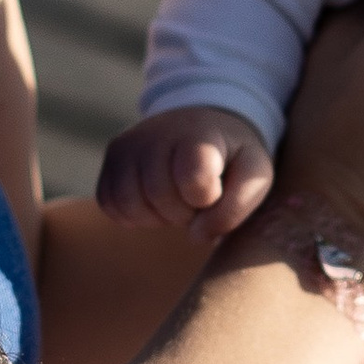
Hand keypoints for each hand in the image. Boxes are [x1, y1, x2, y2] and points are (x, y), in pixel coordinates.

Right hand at [99, 105, 277, 238]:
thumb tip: (196, 236)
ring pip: (129, 203)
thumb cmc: (232, 157)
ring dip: (157, 216)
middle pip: (160, 195)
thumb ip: (237, 208)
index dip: (207, 198)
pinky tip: (155, 202)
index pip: (194, 178)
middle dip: (183, 212)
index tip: (215, 189)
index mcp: (199, 133)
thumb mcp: (254, 175)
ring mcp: (129, 143)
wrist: (201, 126)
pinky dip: (133, 214)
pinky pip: (109, 203)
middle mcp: (156, 132)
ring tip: (176, 200)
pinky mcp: (111, 157)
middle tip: (197, 200)